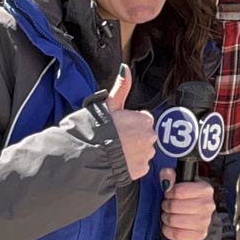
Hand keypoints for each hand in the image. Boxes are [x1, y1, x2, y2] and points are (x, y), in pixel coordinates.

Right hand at [106, 64, 155, 179]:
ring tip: (117, 151)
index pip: (144, 119)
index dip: (131, 122)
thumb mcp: (109, 105)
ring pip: (144, 151)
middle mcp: (150, 137)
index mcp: (144, 120)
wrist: (90, 156)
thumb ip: (121, 87)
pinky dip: (132, 165)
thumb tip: (125, 69)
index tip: (120, 127)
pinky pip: (140, 166)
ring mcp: (147, 155)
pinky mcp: (141, 170)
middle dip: (134, 137)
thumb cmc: (98, 129)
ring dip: (134, 151)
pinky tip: (119, 161)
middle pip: (145, 135)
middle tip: (118, 139)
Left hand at [158, 173, 215, 239]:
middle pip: (175, 206)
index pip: (179, 191)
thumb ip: (169, 175)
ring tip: (169, 215)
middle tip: (167, 205)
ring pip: (175, 220)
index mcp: (205, 189)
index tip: (169, 194)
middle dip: (166, 206)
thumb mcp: (178, 181)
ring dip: (167, 218)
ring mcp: (205, 221)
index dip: (169, 193)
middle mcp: (208, 205)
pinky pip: (177, 234)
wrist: (194, 213)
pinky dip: (169, 230)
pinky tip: (170, 226)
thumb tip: (166, 179)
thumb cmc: (185, 197)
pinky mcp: (200, 234)